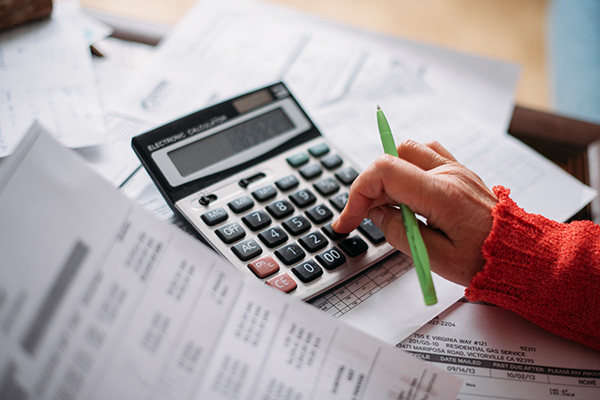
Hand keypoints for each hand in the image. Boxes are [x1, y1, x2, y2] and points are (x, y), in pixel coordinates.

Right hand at [332, 140, 497, 285]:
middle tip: (366, 218)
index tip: (350, 219)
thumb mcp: (436, 259)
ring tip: (386, 205)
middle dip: (369, 188)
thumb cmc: (485, 261)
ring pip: (408, 150)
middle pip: (392, 158)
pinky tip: (406, 190)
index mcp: (442, 194)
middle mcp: (449, 174)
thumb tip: (376, 214)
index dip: (359, 193)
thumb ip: (399, 233)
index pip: (385, 171)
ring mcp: (456, 169)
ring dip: (388, 174)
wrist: (522, 255)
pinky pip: (427, 154)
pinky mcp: (459, 173)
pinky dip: (407, 167)